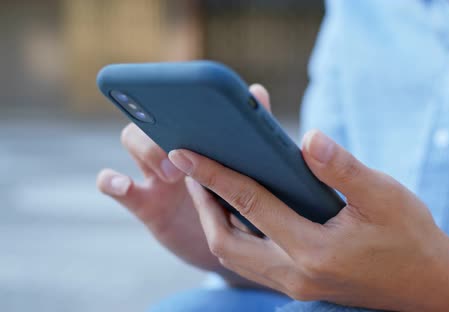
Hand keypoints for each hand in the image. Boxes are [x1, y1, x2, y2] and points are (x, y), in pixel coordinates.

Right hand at [97, 84, 272, 287]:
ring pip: (132, 139)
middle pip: (155, 111)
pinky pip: (114, 187)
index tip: (191, 99)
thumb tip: (258, 92)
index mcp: (199, 132)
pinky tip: (123, 184)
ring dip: (147, 148)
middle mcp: (174, 145)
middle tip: (187, 147)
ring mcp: (155, 173)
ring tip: (171, 173)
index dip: (178, 92)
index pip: (180, 99)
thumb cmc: (240, 197)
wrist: (233, 242)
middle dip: (167, 121)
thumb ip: (252, 130)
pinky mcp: (146, 204)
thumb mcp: (249, 166)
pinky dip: (111, 181)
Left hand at [168, 130, 448, 310]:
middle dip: (203, 205)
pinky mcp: (301, 286)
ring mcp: (296, 286)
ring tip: (210, 188)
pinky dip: (238, 235)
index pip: (250, 206)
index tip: (186, 153)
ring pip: (236, 258)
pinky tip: (243, 212)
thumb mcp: (384, 196)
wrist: (432, 286)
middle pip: (226, 243)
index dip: (215, 175)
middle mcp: (297, 274)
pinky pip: (253, 263)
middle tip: (191, 170)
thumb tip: (307, 138)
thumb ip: (342, 167)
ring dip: (217, 223)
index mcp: (314, 250)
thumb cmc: (411, 238)